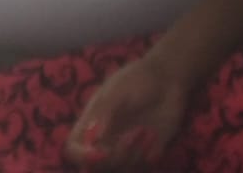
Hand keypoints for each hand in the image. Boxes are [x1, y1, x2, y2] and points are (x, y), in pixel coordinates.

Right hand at [63, 52, 192, 168]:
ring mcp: (125, 148)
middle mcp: (105, 139)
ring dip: (135, 154)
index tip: (99, 154)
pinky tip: (155, 135)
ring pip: (122, 168)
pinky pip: (143, 166)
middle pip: (97, 166)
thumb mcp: (117, 90)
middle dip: (116, 156)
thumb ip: (104, 112)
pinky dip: (148, 155)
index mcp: (92, 123)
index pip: (74, 148)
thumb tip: (92, 138)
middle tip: (134, 135)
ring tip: (147, 130)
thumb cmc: (137, 78)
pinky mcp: (146, 153)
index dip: (81, 156)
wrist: (168, 78)